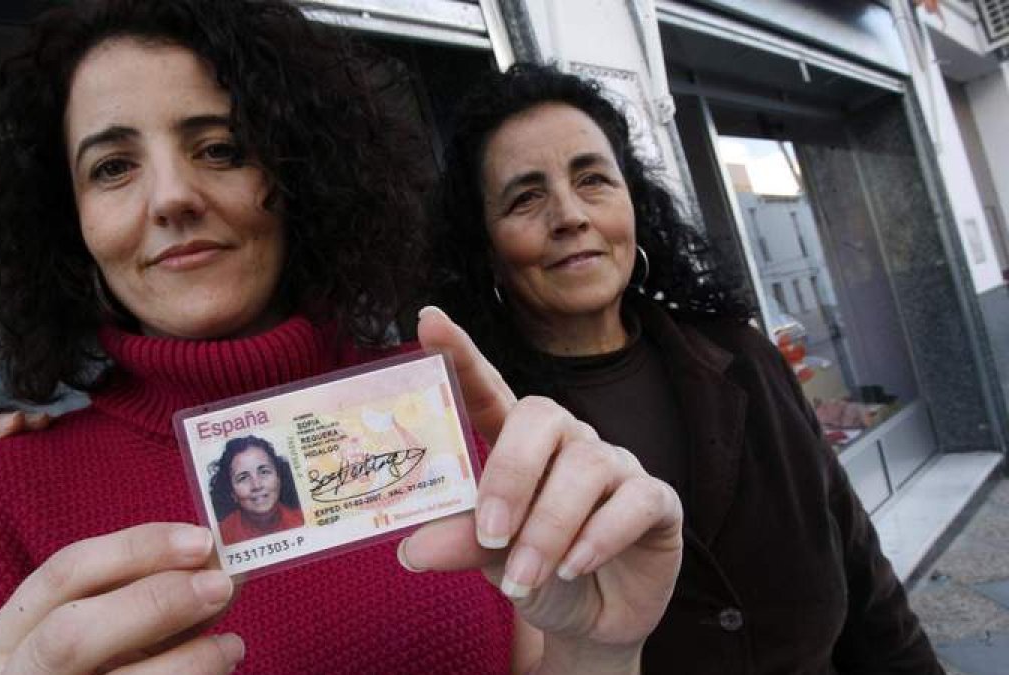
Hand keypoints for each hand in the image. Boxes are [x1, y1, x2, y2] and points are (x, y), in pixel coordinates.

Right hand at [0, 522, 242, 673]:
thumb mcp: (106, 624)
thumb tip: (218, 561)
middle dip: (154, 602)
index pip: (64, 572)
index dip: (135, 548)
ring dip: (189, 659)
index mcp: (5, 636)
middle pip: (72, 632)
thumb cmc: (97, 665)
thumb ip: (150, 590)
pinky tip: (220, 668)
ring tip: (232, 645)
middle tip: (220, 586)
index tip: (200, 539)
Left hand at [405, 306, 681, 673]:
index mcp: (517, 442)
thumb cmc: (535, 573)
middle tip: (490, 531)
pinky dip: (599, 537)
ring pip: (586, 468)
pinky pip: (635, 501)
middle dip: (511, 474)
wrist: (593, 622)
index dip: (461, 354)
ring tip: (524, 577)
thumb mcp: (491, 560)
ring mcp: (615, 467)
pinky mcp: (656, 502)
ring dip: (549, 528)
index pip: (487, 388)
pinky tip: (573, 568)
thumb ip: (460, 543)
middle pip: (541, 415)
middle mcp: (568, 442)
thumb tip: (412, 548)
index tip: (429, 322)